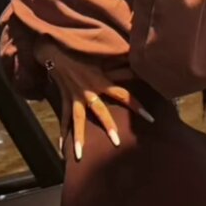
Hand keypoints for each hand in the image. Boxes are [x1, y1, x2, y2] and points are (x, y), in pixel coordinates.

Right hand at [36, 40, 153, 160]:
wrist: (55, 50)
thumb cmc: (83, 52)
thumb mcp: (103, 56)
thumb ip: (122, 60)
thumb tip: (140, 59)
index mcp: (101, 81)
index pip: (123, 95)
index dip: (136, 105)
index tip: (150, 118)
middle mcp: (88, 92)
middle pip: (100, 111)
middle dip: (108, 125)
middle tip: (117, 142)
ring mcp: (75, 98)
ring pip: (77, 120)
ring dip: (78, 137)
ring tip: (80, 155)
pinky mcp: (65, 101)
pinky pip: (64, 119)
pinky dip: (63, 134)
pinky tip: (62, 150)